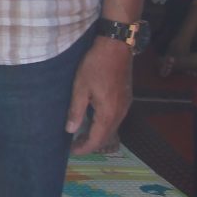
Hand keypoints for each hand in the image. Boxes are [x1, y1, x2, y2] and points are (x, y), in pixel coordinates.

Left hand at [66, 37, 132, 152]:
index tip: (72, 151)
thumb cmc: (95, 65)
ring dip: (98, 134)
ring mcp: (125, 105)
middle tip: (74, 145)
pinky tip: (94, 120)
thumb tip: (70, 130)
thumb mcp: (80, 87)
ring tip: (81, 135)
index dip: (84, 148)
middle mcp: (120, 112)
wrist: (116, 45)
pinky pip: (115, 118)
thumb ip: (76, 110)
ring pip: (112, 127)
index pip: (97, 139)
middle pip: (106, 136)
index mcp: (108, 113)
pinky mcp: (126, 98)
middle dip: (91, 143)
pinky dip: (104, 124)